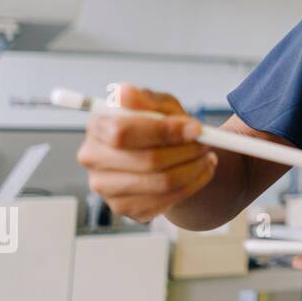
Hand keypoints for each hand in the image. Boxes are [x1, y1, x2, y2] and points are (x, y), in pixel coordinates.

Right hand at [76, 83, 217, 222]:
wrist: (166, 156)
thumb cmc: (159, 126)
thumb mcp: (159, 105)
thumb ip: (147, 99)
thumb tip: (127, 92)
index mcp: (97, 127)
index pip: (124, 132)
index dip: (164, 131)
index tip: (196, 128)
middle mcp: (93, 159)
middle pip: (147, 160)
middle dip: (187, 151)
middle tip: (208, 143)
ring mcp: (106, 188)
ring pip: (162, 182)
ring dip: (195, 168)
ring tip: (208, 156)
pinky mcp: (125, 208)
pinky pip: (167, 200)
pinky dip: (193, 185)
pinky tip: (200, 171)